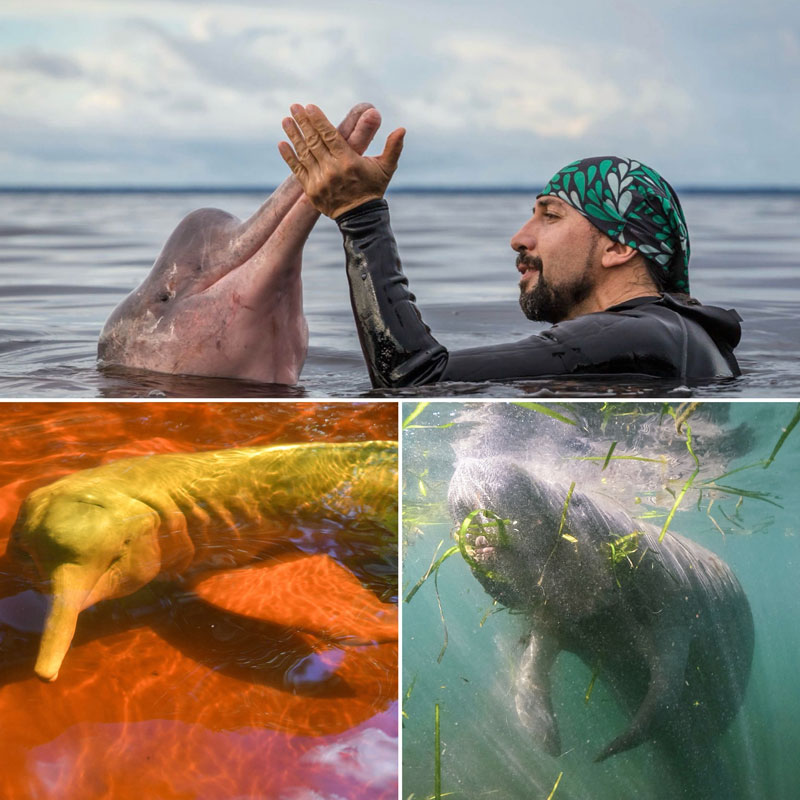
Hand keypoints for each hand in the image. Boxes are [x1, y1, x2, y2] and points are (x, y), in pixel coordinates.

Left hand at [278, 103, 404, 217]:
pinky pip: (298, 171)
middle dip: (303, 122)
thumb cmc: (373, 188)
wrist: (361, 218)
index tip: (309, 107)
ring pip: (304, 154)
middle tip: (294, 107)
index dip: (318, 120)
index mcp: (348, 161)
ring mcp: (320, 181)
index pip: (329, 135)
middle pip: (314, 141)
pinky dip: (290, 157)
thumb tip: (402, 129)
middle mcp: (332, 170)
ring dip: (293, 135)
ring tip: (286, 121)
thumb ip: (393, 147)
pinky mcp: (311, 191)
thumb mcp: (386, 168)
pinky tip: (282, 144)